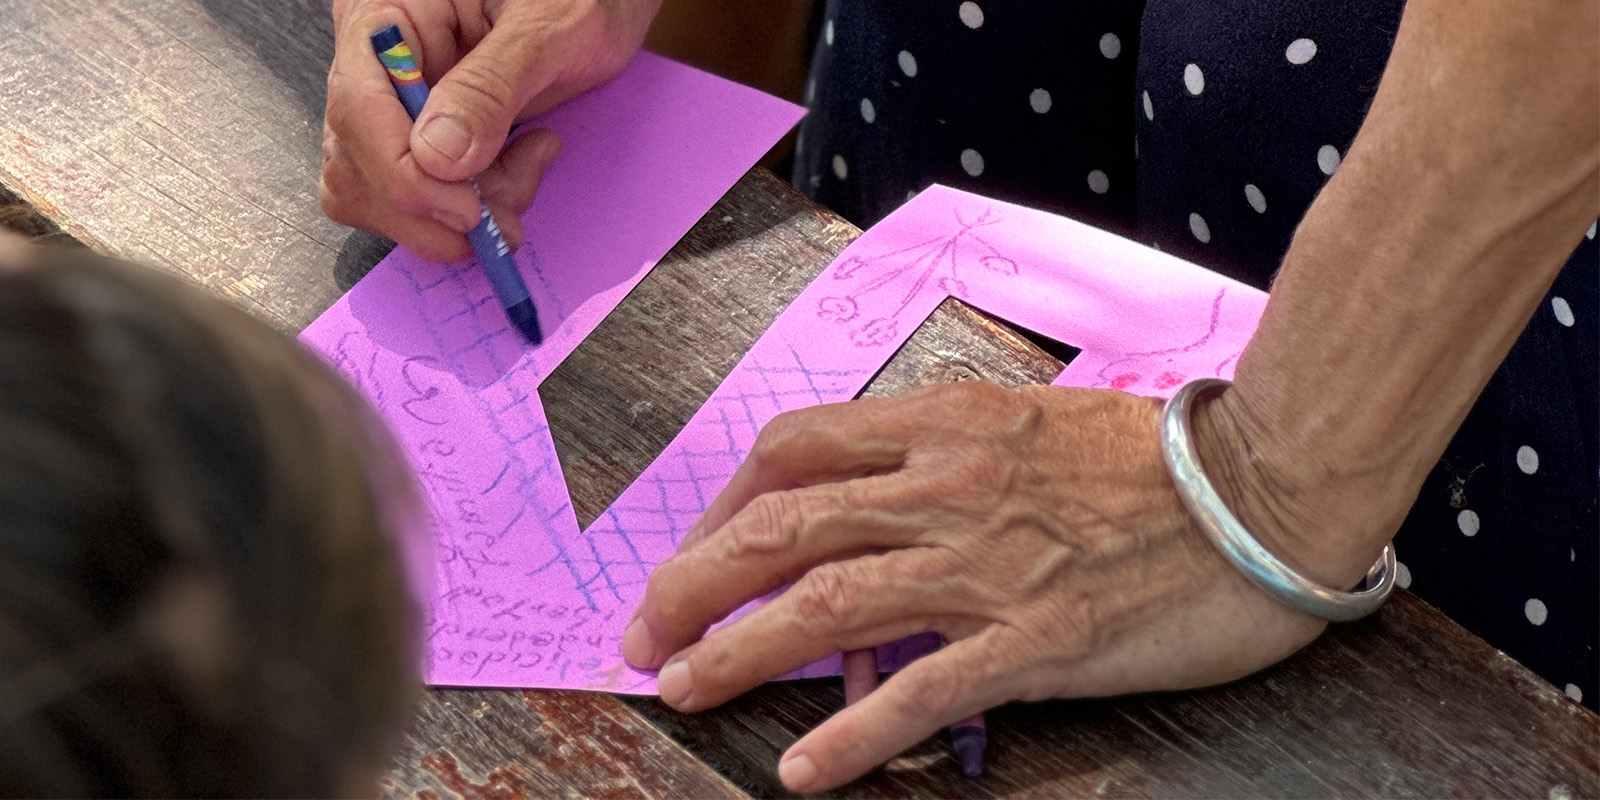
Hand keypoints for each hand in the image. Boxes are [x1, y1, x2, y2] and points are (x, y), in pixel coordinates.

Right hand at [320, 0, 661, 259]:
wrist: (603, 6)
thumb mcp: (547, 27)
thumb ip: (491, 86)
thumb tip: (436, 158)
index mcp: (384, 13)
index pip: (358, 106)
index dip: (403, 173)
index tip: (467, 209)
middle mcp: (374, 62)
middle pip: (356, 162)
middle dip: (434, 207)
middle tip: (505, 218)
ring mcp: (393, 106)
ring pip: (380, 194)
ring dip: (452, 217)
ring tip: (526, 175)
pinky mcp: (421, 140)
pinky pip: (418, 200)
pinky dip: (467, 211)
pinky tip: (519, 173)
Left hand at [623, 381, 1352, 792]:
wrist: (1273, 482)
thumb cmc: (1158, 456)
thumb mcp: (1033, 425)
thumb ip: (948, 460)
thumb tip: (879, 516)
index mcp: (948, 421)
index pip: (796, 448)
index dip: (724, 501)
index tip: (695, 548)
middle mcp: (952, 483)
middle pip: (785, 523)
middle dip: (696, 578)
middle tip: (643, 630)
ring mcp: (991, 561)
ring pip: (831, 601)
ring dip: (743, 650)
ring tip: (683, 688)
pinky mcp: (1041, 638)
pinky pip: (927, 689)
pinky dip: (856, 734)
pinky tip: (803, 771)